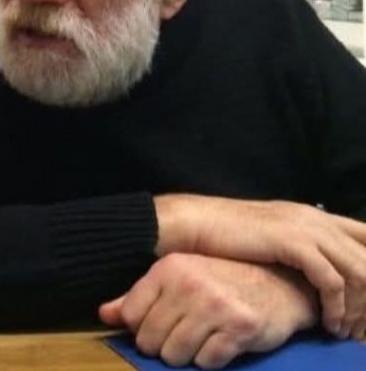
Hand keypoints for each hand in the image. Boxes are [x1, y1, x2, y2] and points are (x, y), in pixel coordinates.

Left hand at [99, 254, 317, 368]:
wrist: (282, 286)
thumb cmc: (222, 283)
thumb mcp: (178, 280)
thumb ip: (138, 298)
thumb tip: (104, 315)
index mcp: (169, 268)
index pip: (131, 316)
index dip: (141, 329)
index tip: (158, 326)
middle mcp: (190, 283)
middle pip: (150, 340)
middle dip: (162, 347)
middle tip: (182, 336)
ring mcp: (216, 305)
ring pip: (175, 355)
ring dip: (185, 356)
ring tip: (200, 340)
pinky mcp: (240, 328)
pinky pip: (206, 362)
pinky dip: (210, 360)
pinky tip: (220, 343)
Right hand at [155, 194, 365, 336]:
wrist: (197, 223)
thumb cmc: (228, 235)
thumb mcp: (273, 235)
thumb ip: (300, 245)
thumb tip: (319, 270)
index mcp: (316, 215)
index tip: (364, 304)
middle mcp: (318, 218)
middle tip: (361, 328)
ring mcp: (308, 229)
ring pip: (360, 272)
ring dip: (358, 308)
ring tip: (345, 331)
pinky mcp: (294, 243)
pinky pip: (333, 281)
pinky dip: (337, 308)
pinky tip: (329, 323)